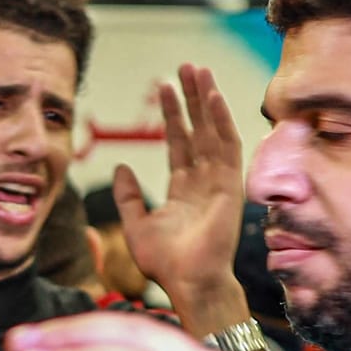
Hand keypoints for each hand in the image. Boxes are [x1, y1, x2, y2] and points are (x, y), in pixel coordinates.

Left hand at [114, 65, 246, 324]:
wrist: (189, 283)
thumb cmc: (166, 264)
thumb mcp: (136, 225)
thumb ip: (128, 196)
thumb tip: (121, 166)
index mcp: (183, 191)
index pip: (178, 143)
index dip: (173, 115)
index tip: (165, 87)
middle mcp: (203, 182)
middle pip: (198, 130)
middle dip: (192, 98)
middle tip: (187, 67)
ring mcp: (218, 182)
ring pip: (213, 131)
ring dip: (207, 101)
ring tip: (198, 71)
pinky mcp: (230, 186)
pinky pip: (227, 146)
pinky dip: (221, 120)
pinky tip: (213, 97)